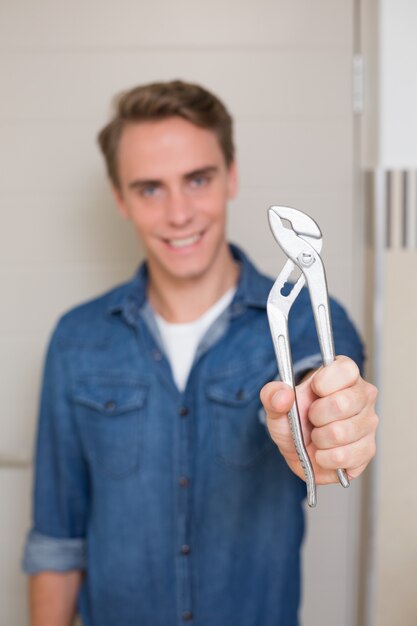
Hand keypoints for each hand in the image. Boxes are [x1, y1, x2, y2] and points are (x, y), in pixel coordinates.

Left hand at [260, 356, 377, 483]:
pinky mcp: (368, 450)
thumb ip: (273, 394)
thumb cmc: (295, 419)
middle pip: (342, 404)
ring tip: (317, 436)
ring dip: (319, 439)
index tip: (313, 391)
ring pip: (341, 433)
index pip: (345, 370)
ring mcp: (369, 423)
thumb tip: (283, 395)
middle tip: (312, 418)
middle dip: (316, 416)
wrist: (300, 449)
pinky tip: (324, 452)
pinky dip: (325, 458)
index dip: (322, 384)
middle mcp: (363, 395)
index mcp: (345, 373)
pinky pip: (344, 457)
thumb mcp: (277, 403)